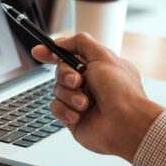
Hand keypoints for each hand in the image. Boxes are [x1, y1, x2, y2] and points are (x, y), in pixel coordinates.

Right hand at [31, 33, 164, 162]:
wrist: (127, 124)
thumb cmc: (122, 92)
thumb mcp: (103, 56)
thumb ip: (81, 42)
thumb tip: (61, 41)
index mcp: (97, 68)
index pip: (69, 55)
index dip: (52, 53)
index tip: (38, 51)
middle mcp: (88, 83)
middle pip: (60, 72)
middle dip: (65, 75)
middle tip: (77, 81)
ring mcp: (80, 101)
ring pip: (57, 90)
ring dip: (69, 95)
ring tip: (85, 103)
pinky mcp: (73, 118)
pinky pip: (56, 109)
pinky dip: (66, 110)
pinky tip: (79, 114)